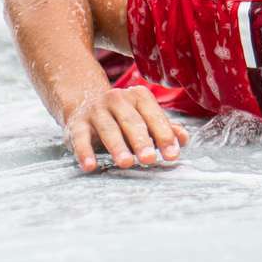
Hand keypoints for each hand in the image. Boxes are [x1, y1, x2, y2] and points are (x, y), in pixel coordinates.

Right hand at [62, 86, 188, 171]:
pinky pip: (80, 138)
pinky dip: (85, 152)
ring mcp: (96, 110)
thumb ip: (164, 128)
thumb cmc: (123, 116)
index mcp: (138, 96)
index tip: (172, 155)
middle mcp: (117, 99)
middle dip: (142, 141)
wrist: (84, 102)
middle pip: (132, 121)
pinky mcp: (77, 124)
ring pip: (108, 129)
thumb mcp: (144, 117)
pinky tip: (90, 166)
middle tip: (150, 159)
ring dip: (118, 147)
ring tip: (126, 163)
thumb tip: (184, 139)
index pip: (154, 116)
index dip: (164, 136)